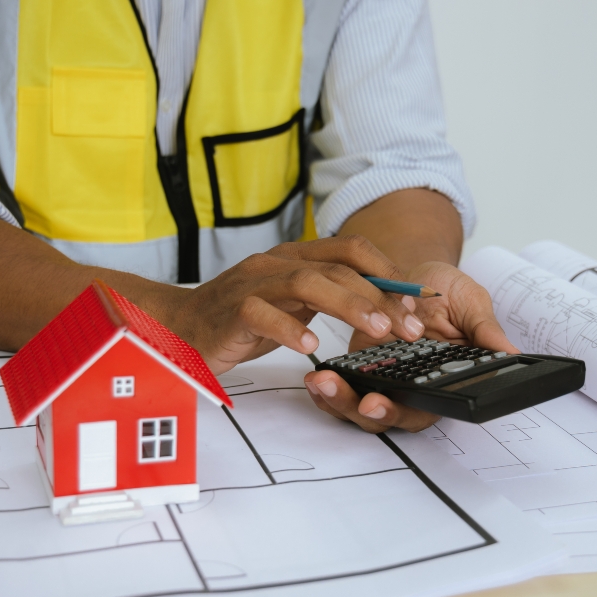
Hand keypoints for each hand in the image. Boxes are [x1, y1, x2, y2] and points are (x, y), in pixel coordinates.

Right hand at [157, 235, 426, 374]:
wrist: (179, 327)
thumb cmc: (240, 318)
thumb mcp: (293, 303)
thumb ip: (329, 296)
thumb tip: (383, 302)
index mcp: (296, 257)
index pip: (352, 250)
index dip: (389, 273)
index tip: (417, 303)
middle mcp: (277, 263)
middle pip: (338, 268)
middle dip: (380, 296)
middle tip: (408, 327)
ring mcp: (253, 284)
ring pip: (307, 283)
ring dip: (348, 305)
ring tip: (376, 330)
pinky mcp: (231, 312)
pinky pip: (262, 314)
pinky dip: (289, 328)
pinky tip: (310, 346)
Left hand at [304, 261, 516, 433]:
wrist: (413, 275)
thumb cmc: (444, 292)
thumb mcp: (470, 301)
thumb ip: (484, 328)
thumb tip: (510, 354)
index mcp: (442, 380)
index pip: (425, 408)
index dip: (402, 412)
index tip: (378, 404)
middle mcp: (410, 388)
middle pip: (387, 417)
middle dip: (363, 412)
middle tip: (349, 398)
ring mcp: (382, 380)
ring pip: (358, 409)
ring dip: (339, 401)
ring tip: (321, 382)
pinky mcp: (359, 369)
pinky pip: (342, 389)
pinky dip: (325, 389)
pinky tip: (313, 377)